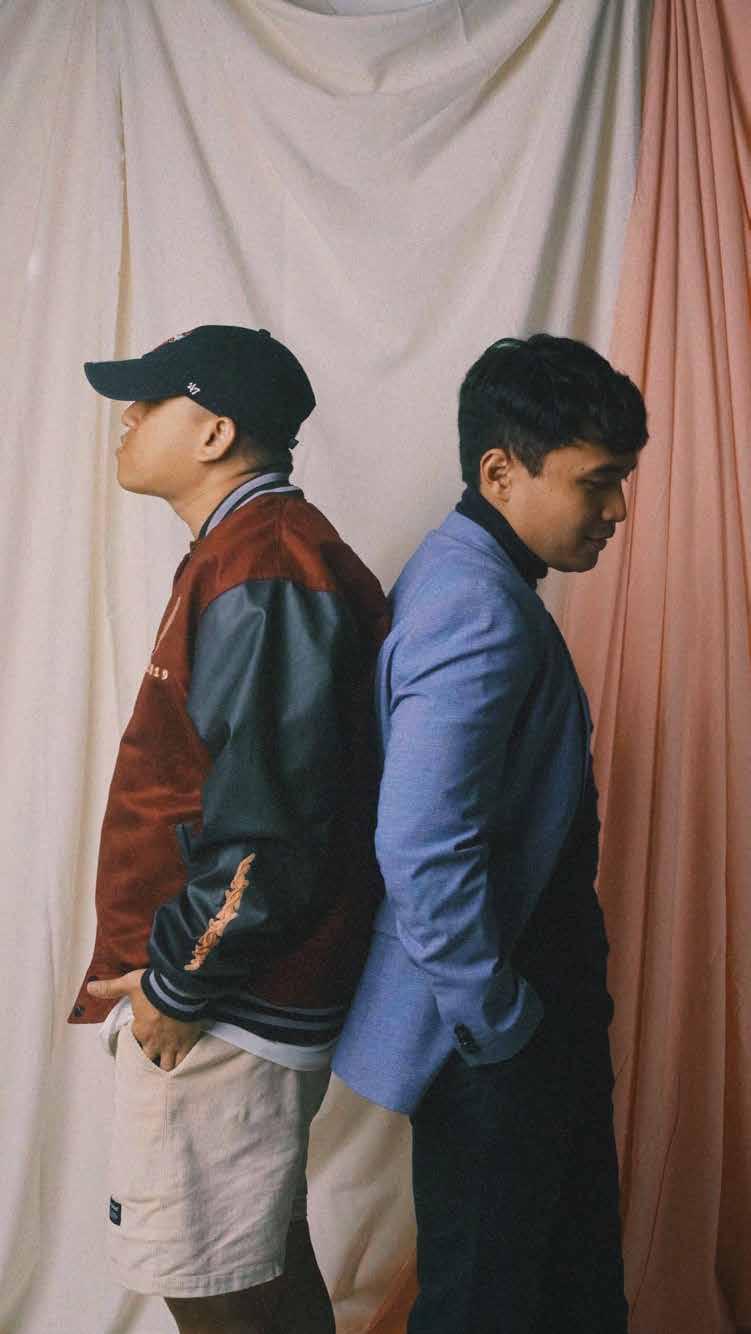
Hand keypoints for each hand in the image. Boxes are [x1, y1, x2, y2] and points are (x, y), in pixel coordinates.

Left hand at [87, 969, 203, 1070]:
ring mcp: (172, 1045)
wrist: (181, 987)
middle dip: (149, 1059)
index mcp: (140, 1030)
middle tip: (151, 1055)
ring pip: (167, 1065)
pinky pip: (185, 1060)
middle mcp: (154, 1042)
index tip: (139, 1036)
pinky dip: (184, 1063)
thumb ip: (110, 988)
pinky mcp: (188, 1042)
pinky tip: (184, 1064)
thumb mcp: (129, 984)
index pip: (133, 1043)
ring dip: (166, 1065)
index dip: (136, 1041)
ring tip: (167, 1065)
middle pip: (149, 1059)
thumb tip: (89, 987)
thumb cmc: (153, 987)